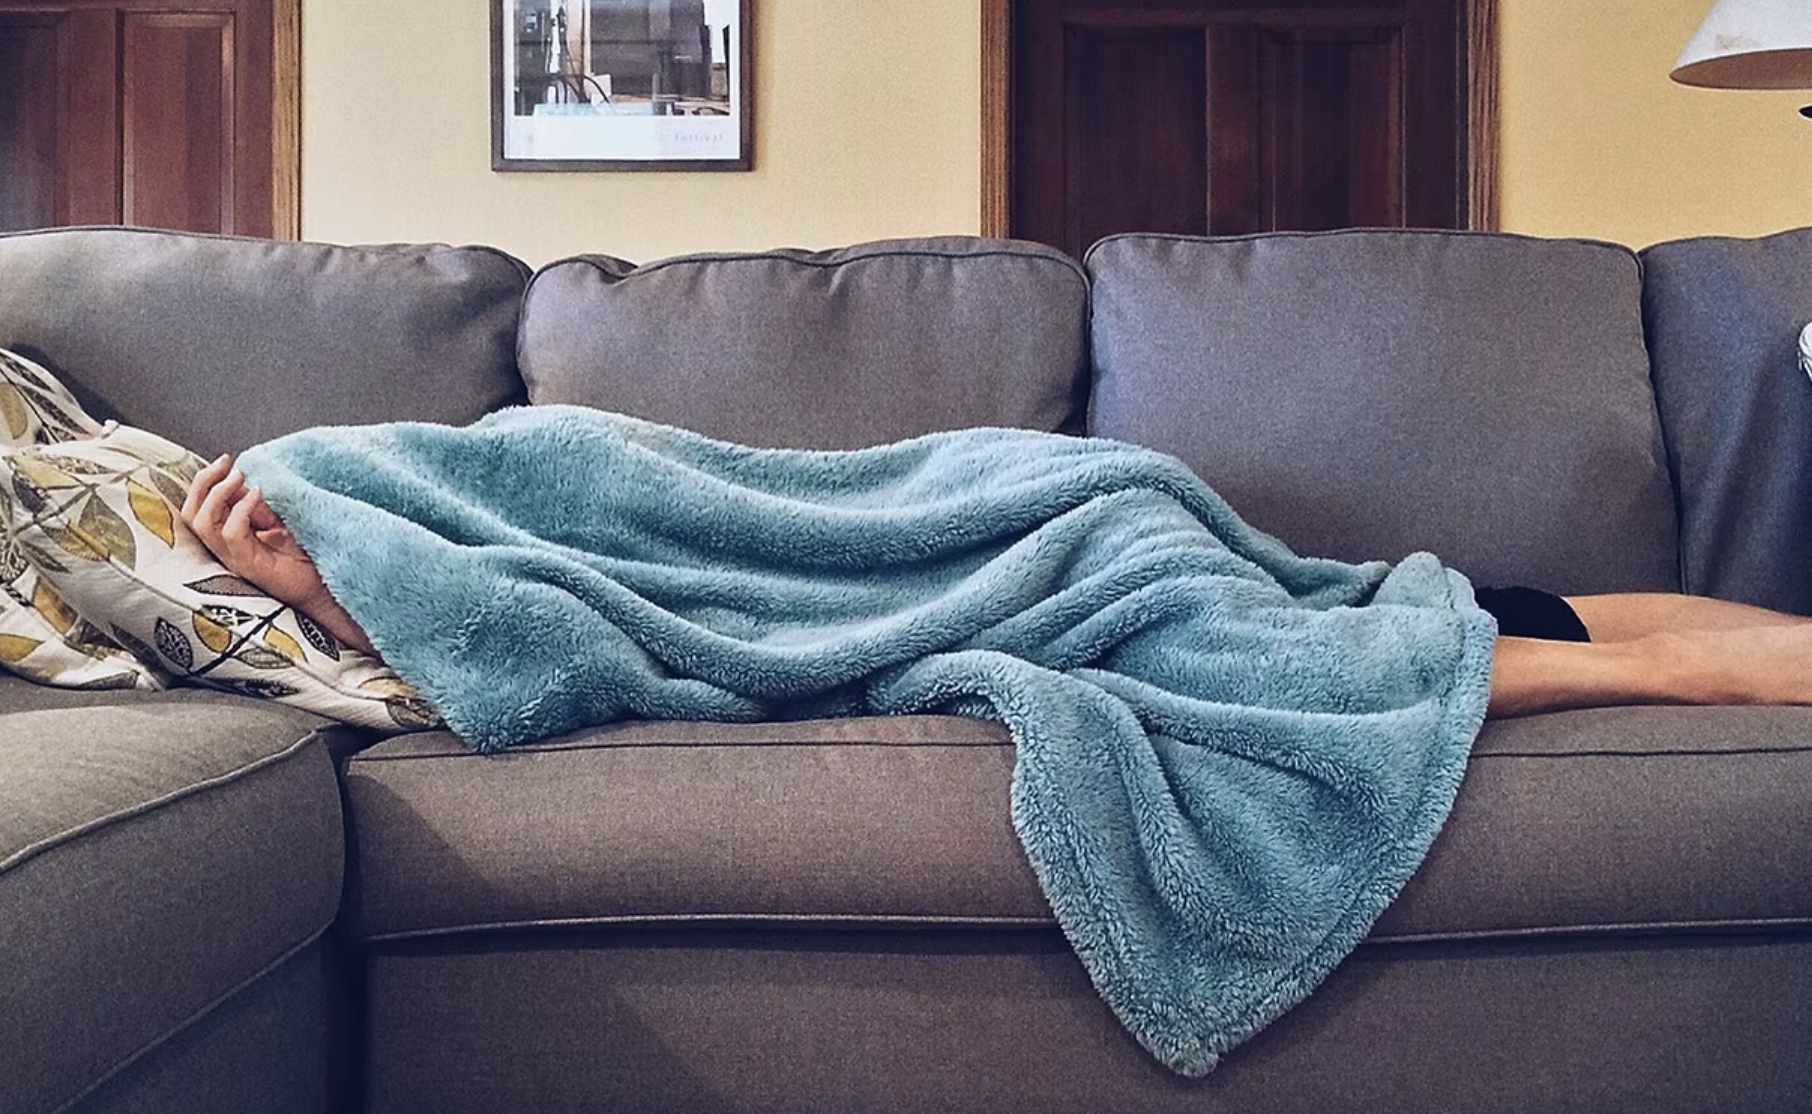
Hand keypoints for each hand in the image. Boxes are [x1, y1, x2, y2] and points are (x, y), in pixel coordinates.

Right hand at [181, 454, 374, 653]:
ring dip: (218, 495)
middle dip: (202, 483)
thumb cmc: (306, 557)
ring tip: (240, 478)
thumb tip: (241, 480)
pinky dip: (240, 511)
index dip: (207, 481)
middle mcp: (226, 548)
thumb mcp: (279, 523)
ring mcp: (234, 559)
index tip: (226, 460)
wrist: (326, 587)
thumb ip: (259, 507)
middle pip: (191, 514)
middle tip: (226, 464)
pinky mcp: (249, 566)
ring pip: (202, 525)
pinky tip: (258, 495)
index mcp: (229, 536)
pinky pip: (230, 535)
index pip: (199, 507)